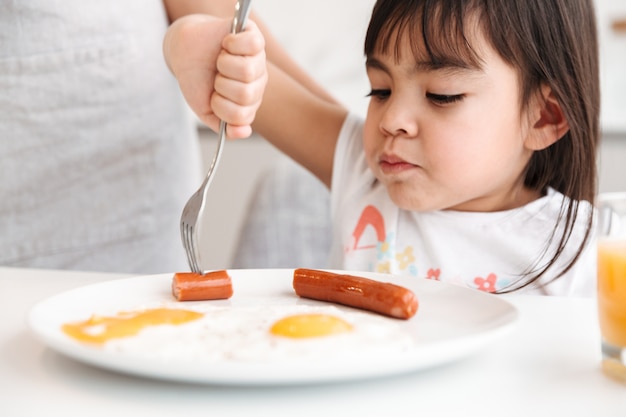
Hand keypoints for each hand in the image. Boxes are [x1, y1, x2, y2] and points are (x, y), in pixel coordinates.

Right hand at [164, 14, 266, 138]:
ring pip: (247, 70)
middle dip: (221, 86)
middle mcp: (258, 81)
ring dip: (224, 65)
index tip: (213, 97)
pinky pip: (252, 44)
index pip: (241, 116)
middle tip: (216, 77)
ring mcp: (259, 59)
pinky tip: (226, 44)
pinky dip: (232, 44)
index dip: (220, 107)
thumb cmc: (198, 81)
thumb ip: (223, 127)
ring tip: (219, 60)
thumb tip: (244, 132)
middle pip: (245, 93)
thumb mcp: (207, 110)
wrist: (184, 51)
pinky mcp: (254, 36)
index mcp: (249, 102)